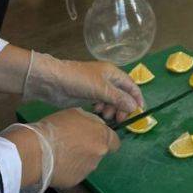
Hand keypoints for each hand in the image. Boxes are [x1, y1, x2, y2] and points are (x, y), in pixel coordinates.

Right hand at [5, 108, 118, 192]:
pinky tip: (58, 162)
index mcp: (102, 137)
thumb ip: (90, 120)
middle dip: (90, 147)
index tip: (96, 136)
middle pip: (100, 151)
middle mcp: (99, 154)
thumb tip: (94, 124)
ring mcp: (88, 169)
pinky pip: (76, 172)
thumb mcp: (76, 113)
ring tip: (63, 152)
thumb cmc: (56, 127)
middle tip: (74, 142)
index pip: (115, 141)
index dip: (106, 138)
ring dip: (80, 158)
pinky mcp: (76, 180)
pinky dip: (70, 168)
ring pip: (88, 162)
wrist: (37, 151)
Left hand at [23, 52, 143, 121]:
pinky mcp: (88, 96)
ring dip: (111, 109)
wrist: (53, 82)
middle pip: (122, 95)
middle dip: (122, 107)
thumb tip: (135, 106)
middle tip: (119, 119)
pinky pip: (101, 104)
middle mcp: (107, 80)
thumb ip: (119, 98)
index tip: (139, 112)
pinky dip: (102, 109)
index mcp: (113, 73)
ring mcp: (97, 88)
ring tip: (104, 115)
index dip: (136, 98)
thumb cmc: (79, 80)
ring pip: (111, 101)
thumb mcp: (101, 89)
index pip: (131, 85)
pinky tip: (96, 112)